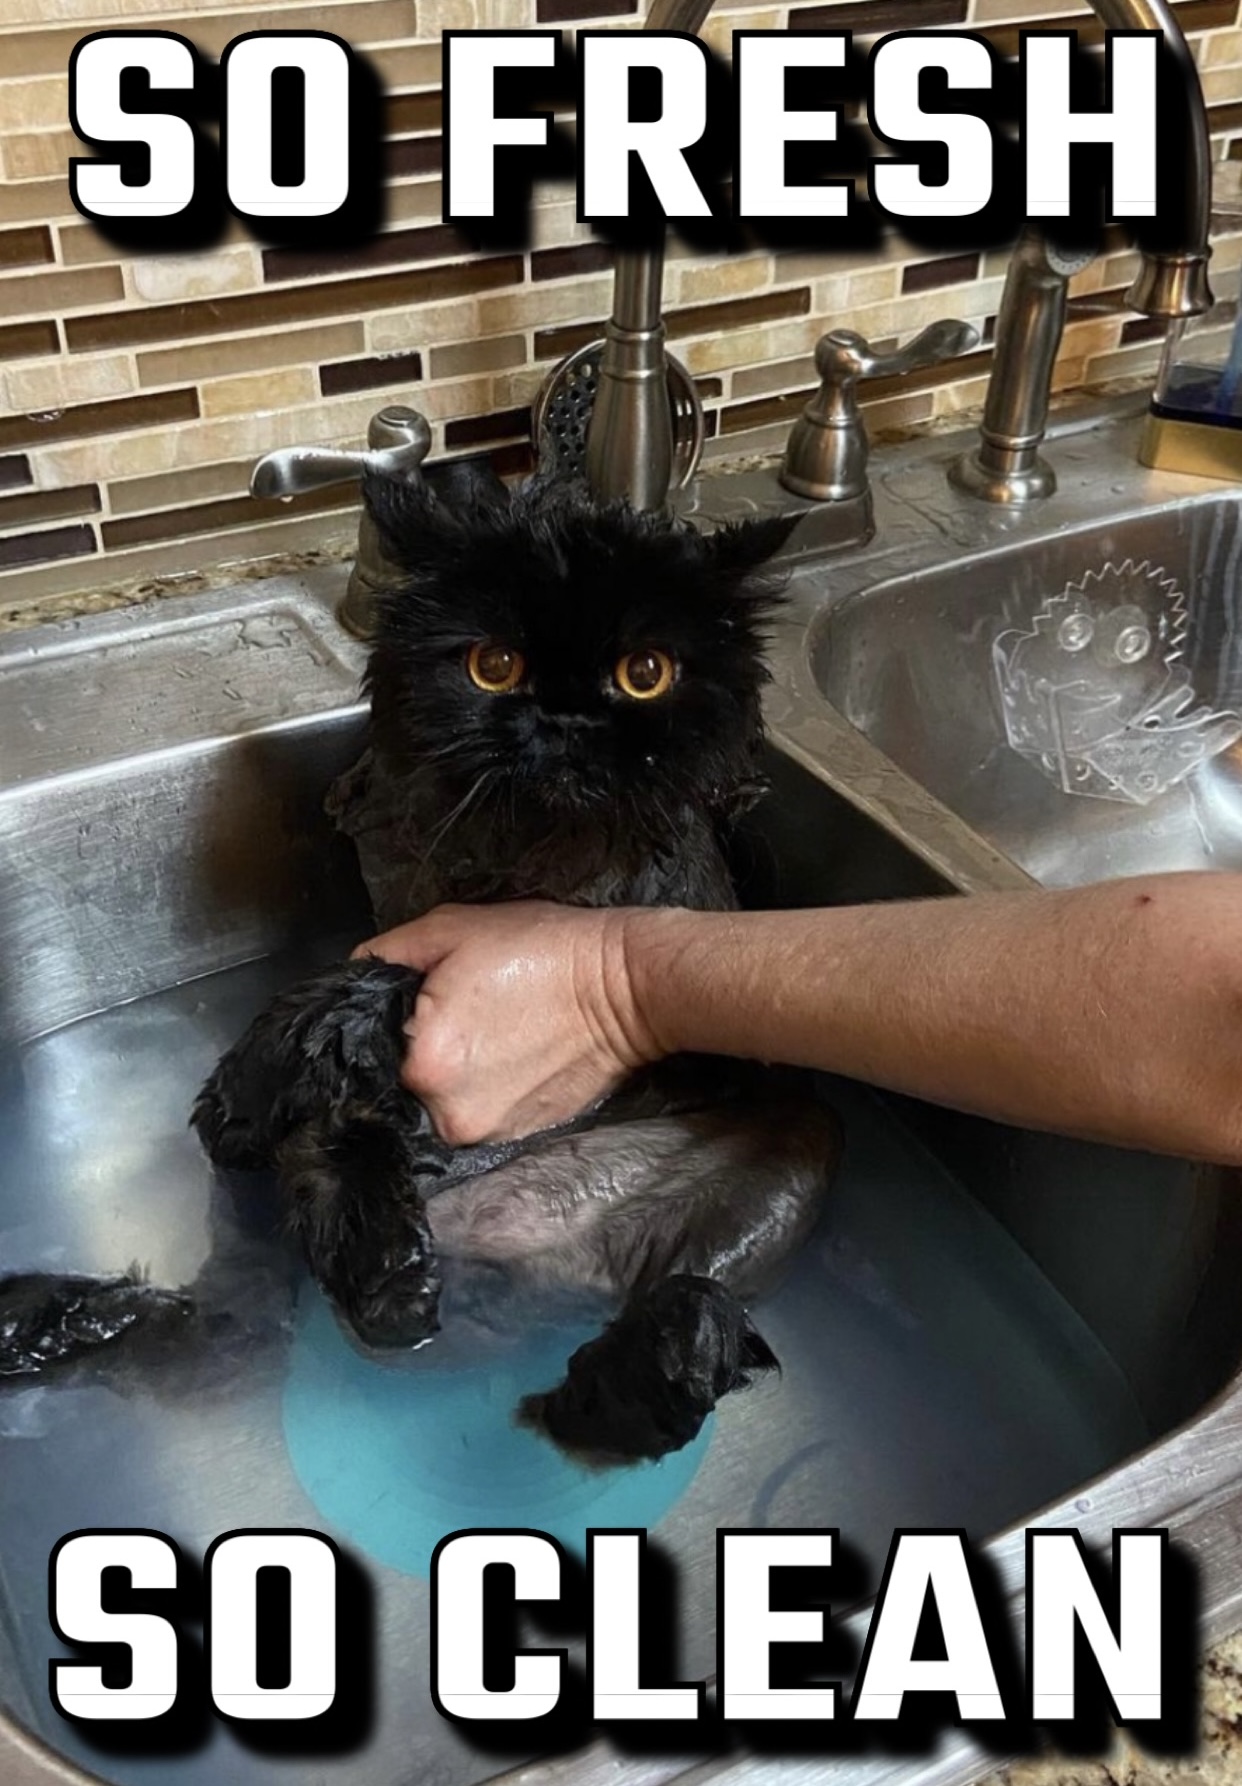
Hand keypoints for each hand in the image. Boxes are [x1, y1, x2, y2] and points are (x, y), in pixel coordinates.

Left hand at [353, 902, 661, 1144]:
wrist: (626, 988)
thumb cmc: (542, 950)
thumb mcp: (453, 928)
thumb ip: (387, 953)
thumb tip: (354, 973)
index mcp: (423, 1062)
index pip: (374, 1047)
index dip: (397, 1020)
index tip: (428, 1001)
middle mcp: (447, 1112)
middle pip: (405, 1081)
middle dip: (424, 1049)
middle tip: (466, 1014)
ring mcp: (485, 1132)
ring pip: (439, 1102)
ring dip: (454, 1075)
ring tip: (493, 1034)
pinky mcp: (517, 1137)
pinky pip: (477, 1113)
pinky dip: (485, 1089)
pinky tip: (512, 1055)